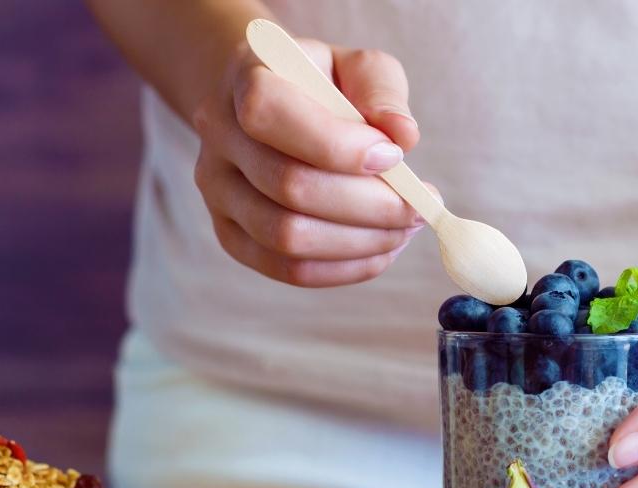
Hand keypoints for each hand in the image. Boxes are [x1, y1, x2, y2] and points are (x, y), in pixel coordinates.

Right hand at [191, 39, 429, 286]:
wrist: (271, 106)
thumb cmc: (323, 85)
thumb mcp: (357, 67)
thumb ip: (381, 92)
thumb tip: (403, 135)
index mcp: (246, 78)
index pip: (271, 113)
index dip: (338, 145)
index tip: (395, 156)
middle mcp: (220, 137)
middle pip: (290, 187)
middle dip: (370, 205)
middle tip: (419, 207)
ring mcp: (219, 192)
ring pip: (289, 238)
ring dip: (362, 242)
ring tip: (405, 228)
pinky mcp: (232, 236)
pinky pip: (290, 270)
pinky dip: (347, 268)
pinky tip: (382, 249)